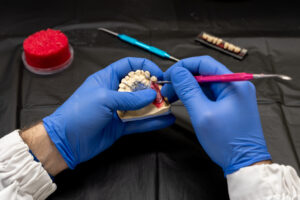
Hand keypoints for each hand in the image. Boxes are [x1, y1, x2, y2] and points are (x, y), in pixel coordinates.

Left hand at [43, 57, 174, 168]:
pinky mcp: (121, 125)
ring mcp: (118, 110)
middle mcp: (114, 92)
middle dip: (153, 88)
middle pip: (139, 86)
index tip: (158, 73)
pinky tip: (165, 120)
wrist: (66, 141)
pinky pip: (140, 122)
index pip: (129, 66)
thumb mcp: (104, 99)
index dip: (144, 66)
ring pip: (141, 105)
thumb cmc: (78, 114)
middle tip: (166, 92)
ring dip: (156, 106)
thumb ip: (130, 98)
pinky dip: (153, 122)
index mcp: (107, 78)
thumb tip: (151, 94)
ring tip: (170, 106)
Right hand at [161, 56, 270, 174]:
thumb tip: (177, 72)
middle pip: (204, 72)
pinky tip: (183, 100)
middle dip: (183, 78)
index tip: (168, 75)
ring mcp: (233, 95)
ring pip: (205, 83)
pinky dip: (194, 96)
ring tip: (171, 96)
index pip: (205, 63)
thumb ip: (188, 90)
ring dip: (187, 88)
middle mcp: (235, 85)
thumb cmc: (227, 141)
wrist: (244, 162)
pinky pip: (209, 94)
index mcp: (234, 83)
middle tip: (167, 88)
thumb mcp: (202, 114)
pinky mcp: (229, 104)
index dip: (184, 66)